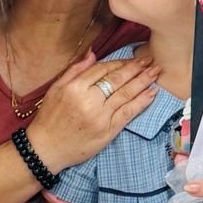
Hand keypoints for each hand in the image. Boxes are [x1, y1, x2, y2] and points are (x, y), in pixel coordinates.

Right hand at [26, 52, 159, 170]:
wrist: (46, 148)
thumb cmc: (49, 118)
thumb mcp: (55, 89)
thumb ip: (75, 70)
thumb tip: (93, 53)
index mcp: (75, 87)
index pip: (103, 69)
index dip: (119, 62)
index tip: (132, 58)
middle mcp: (89, 100)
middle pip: (117, 79)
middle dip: (136, 68)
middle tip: (150, 59)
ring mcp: (100, 116)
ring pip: (126, 94)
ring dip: (143, 81)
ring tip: (156, 71)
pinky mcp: (108, 131)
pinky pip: (128, 113)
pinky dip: (142, 102)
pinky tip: (152, 93)